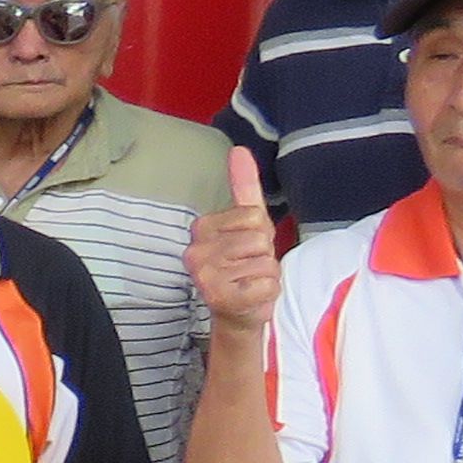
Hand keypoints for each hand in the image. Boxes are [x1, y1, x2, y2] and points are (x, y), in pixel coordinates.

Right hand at [189, 148, 282, 332]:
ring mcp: (205, 276)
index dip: (261, 233)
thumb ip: (244, 186)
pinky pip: (265, 285)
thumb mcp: (249, 223)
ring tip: (250, 282)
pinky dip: (267, 293)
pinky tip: (251, 297)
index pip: (253, 216)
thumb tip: (239, 150)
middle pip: (259, 239)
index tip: (248, 248)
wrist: (238, 312)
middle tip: (249, 268)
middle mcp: (196, 251)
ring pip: (264, 262)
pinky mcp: (220, 299)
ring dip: (266, 275)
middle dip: (264, 255)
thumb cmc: (244, 265)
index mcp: (201, 228)